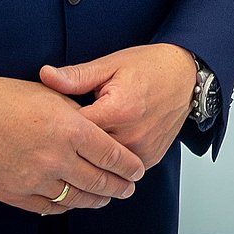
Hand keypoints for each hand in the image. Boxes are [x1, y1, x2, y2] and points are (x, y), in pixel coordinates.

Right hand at [0, 76, 143, 214]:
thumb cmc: (4, 98)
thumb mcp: (50, 94)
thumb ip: (78, 114)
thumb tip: (96, 128)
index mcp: (71, 129)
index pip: (112, 155)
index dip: (128, 166)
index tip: (137, 171)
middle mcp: (57, 158)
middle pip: (99, 181)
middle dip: (119, 187)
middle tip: (128, 189)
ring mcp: (35, 179)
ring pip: (75, 198)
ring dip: (95, 200)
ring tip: (105, 198)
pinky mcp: (14, 194)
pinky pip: (48, 206)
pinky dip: (64, 205)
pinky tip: (72, 202)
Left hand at [40, 43, 197, 167]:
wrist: (188, 75)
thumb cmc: (151, 67)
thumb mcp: (112, 65)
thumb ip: (77, 75)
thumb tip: (46, 75)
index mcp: (118, 111)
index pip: (73, 131)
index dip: (58, 126)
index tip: (51, 121)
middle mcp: (131, 136)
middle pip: (85, 152)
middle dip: (72, 143)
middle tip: (62, 133)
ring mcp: (142, 151)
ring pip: (102, 165)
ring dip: (90, 156)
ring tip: (83, 140)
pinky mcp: (150, 159)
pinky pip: (120, 168)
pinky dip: (109, 161)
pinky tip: (103, 147)